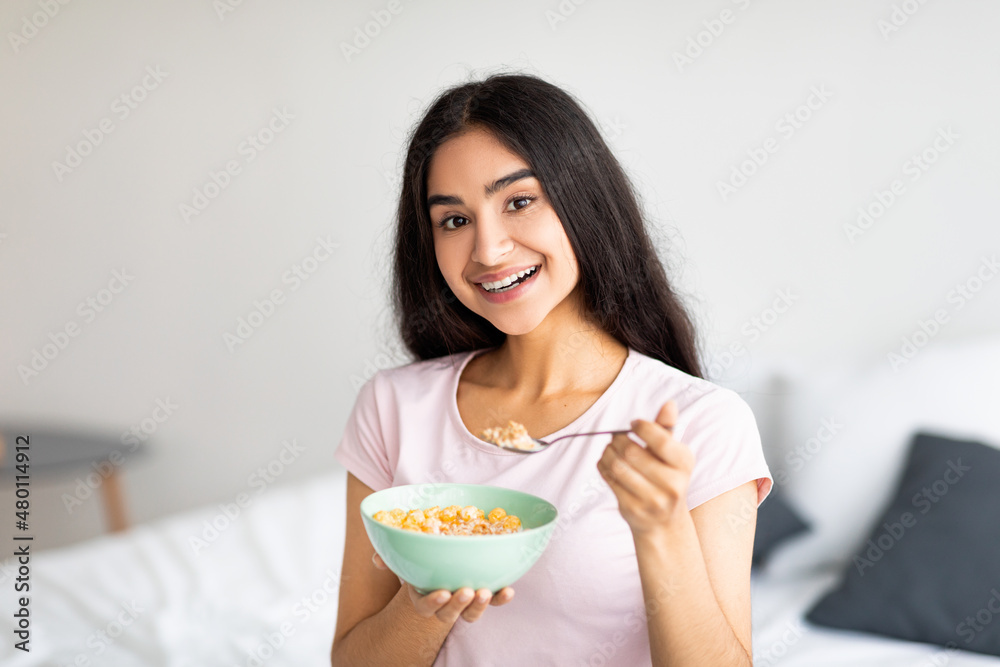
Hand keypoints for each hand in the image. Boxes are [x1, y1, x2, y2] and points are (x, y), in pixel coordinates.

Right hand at [372, 552, 515, 622]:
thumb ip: (390, 556)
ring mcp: (464, 602)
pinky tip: (509, 590)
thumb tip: (377, 559)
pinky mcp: (483, 595)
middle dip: (458, 605)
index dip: (433, 602)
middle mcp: (444, 604)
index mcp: (422, 596)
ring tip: (486, 591)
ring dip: (480, 605)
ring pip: (471, 613)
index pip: (425, 606)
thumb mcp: (404, 556)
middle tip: (467, 592)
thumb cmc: (419, 558)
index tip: (442, 592)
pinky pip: (493, 601)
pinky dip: (501, 598)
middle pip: (449, 614)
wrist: (440, 558)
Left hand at [597, 400, 694, 534]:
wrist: (663, 522)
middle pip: (632, 453)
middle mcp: (673, 484)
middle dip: (618, 440)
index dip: (643, 427)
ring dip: (608, 453)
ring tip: (610, 450)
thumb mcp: (672, 455)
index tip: (633, 424)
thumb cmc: (666, 478)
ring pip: (618, 467)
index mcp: (685, 464)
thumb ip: (667, 429)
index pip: (661, 440)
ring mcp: (653, 500)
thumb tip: (669, 404)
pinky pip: (611, 481)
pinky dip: (604, 468)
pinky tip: (608, 464)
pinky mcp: (633, 509)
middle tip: (615, 438)